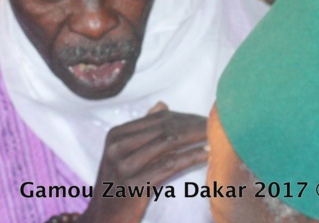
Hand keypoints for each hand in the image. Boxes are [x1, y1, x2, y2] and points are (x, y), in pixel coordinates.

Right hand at [78, 103, 208, 222]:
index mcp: (116, 135)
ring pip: (167, 144)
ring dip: (195, 138)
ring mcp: (124, 166)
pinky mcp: (134, 185)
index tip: (205, 119)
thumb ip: (142, 132)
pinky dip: (190, 157)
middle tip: (216, 126)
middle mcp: (117, 147)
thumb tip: (162, 106)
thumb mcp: (123, 156)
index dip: (185, 117)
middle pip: (164, 129)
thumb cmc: (117, 187)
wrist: (102, 220)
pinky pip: (168, 166)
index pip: (157, 119)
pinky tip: (206, 155)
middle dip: (193, 126)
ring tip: (215, 137)